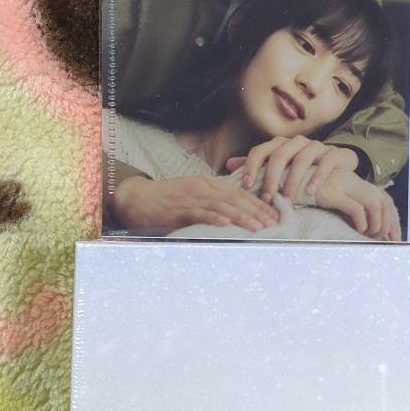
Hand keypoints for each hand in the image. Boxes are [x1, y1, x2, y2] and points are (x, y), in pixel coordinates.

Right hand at [112, 175, 279, 233]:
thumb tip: (236, 213)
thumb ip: (214, 200)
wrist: (136, 198)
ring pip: (222, 206)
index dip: (258, 203)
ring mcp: (190, 198)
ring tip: (258, 227)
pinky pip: (198, 214)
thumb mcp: (194, 194)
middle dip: (257, 211)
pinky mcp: (178, 210)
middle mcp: (202, 188)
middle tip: (273, 223)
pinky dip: (213, 219)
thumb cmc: (166, 199)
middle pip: (235, 198)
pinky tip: (227, 225)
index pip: (239, 193)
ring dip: (242, 217)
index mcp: (208, 183)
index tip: (274, 214)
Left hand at [227, 136, 359, 202]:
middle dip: (271, 178)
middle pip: (279, 155)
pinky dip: (318, 177)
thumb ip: (257, 165)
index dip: (251, 167)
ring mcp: (316, 146)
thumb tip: (229, 164)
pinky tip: (311, 192)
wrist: (337, 163)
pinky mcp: (333, 153)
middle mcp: (296, 142)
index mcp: (280, 144)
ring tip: (289, 199)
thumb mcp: (279, 166)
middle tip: (268, 198)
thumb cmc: (303, 167)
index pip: (260, 151)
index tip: (247, 186)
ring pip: (302, 159)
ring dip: (293, 181)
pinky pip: (325, 162)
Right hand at [313, 169, 400, 240]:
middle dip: (386, 223)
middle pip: (383, 200)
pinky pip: (356, 209)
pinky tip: (356, 230)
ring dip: (375, 223)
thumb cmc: (305, 194)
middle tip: (380, 239)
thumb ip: (346, 205)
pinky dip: (361, 222)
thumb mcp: (330, 197)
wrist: (283, 181)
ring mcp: (342, 184)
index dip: (390, 217)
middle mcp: (351, 179)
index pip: (382, 198)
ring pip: (374, 204)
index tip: (393, 236)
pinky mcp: (332, 192)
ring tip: (368, 235)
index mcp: (352, 180)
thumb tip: (363, 227)